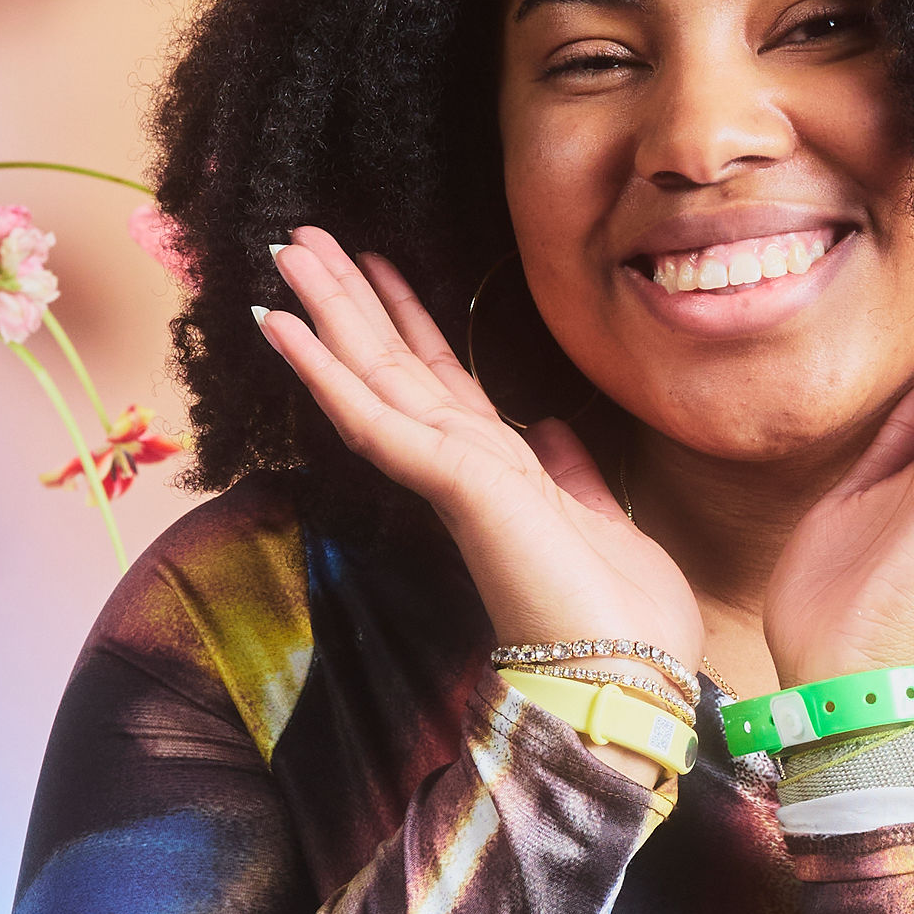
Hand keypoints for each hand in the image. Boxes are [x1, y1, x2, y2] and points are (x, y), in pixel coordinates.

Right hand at [256, 229, 705, 671]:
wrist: (630, 678)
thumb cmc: (622, 621)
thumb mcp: (604, 519)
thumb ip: (571, 471)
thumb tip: (555, 427)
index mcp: (500, 470)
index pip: (439, 380)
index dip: (404, 319)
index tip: (376, 265)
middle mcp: (467, 464)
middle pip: (392, 365)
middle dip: (348, 298)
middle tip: (300, 235)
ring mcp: (453, 474)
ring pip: (375, 377)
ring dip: (327, 312)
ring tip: (283, 249)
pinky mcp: (453, 485)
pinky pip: (376, 417)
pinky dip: (327, 371)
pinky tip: (284, 326)